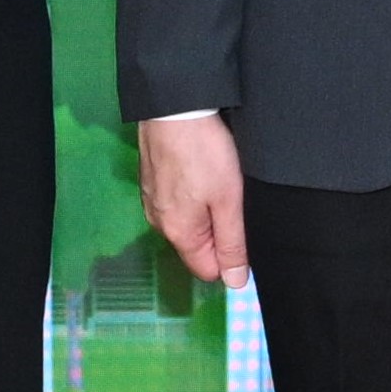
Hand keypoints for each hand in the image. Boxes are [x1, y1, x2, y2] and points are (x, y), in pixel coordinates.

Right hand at [140, 109, 249, 288]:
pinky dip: (190, 191)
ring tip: (216, 179)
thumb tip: (235, 284)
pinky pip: (176, 201)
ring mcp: (151, 200)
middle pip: (197, 246)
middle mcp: (159, 223)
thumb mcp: (228, 202)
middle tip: (230, 197)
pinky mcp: (151, 181)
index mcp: (179, 233)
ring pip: (187, 222)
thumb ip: (232, 244)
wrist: (174, 107)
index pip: (207, 270)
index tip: (240, 224)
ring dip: (205, 208)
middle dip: (218, 229)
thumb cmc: (204, 154)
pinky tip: (199, 168)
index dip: (229, 255)